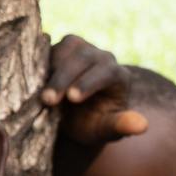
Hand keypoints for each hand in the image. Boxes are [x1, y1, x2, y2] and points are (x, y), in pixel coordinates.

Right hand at [39, 33, 147, 147]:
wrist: (73, 117)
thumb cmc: (92, 125)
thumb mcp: (105, 130)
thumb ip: (122, 126)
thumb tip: (143, 126)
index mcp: (118, 76)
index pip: (107, 71)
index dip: (89, 82)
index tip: (72, 98)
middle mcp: (102, 57)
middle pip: (84, 57)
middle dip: (65, 78)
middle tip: (49, 100)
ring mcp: (82, 49)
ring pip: (67, 47)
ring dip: (51, 67)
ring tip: (39, 92)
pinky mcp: (62, 47)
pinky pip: (51, 46)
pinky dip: (41, 60)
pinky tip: (32, 79)